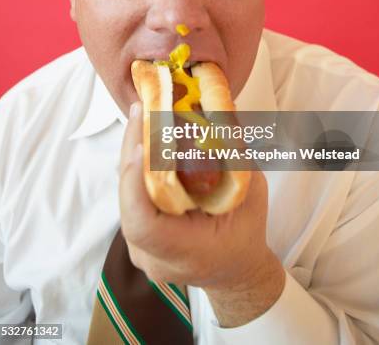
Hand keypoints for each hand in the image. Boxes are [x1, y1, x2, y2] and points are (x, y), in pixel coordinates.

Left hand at [119, 101, 284, 326]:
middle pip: (129, 201)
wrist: (236, 270)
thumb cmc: (245, 232)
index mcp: (186, 252)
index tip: (142, 146)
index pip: (144, 224)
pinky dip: (136, 167)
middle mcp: (154, 256)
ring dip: (132, 154)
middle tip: (142, 111)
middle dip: (132, 151)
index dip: (136, 184)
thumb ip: (233, 156)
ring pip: (126, 196)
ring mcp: (139, 249)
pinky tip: (144, 139)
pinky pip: (130, 197)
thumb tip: (218, 108)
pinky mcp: (136, 236)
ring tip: (142, 117)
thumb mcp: (252, 194)